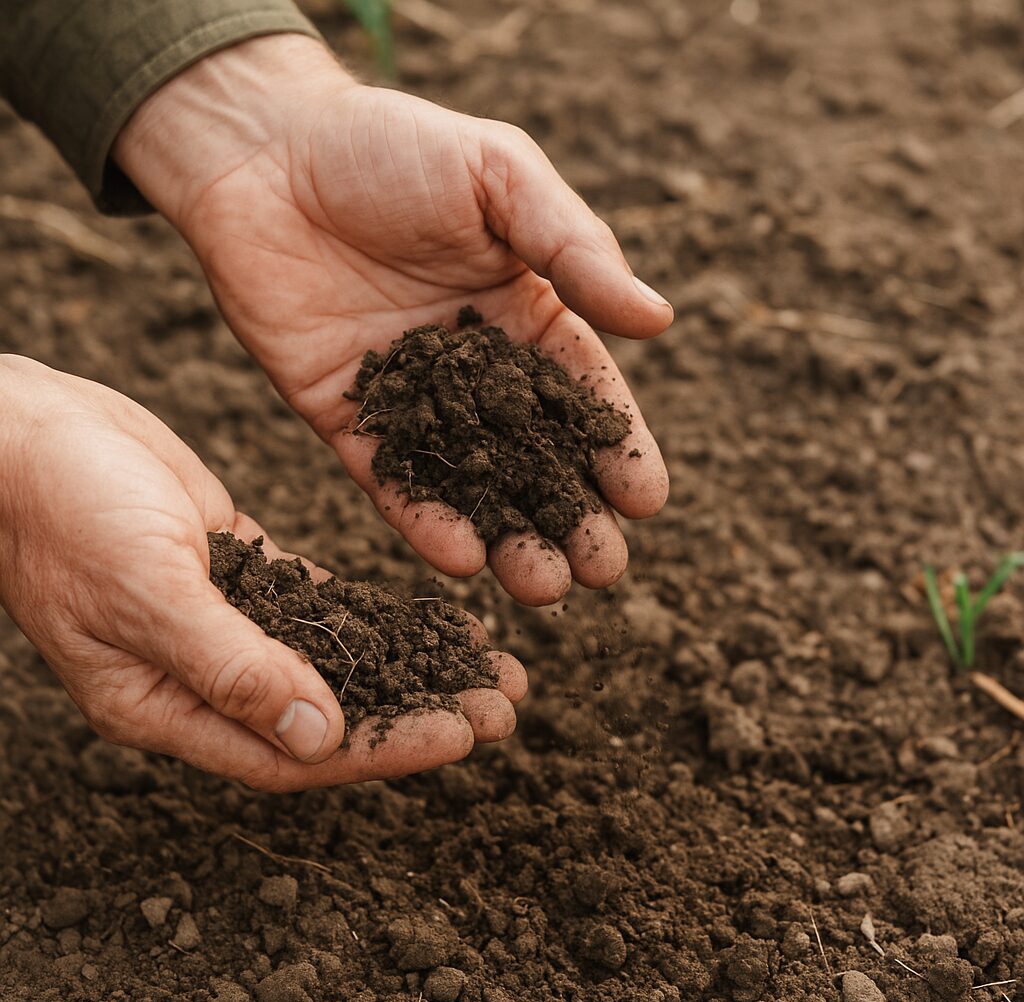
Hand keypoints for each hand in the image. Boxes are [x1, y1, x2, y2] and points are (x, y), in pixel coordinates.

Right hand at [0, 356, 523, 790]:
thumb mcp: (147, 592)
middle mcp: (204, 674)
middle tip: (504, 706)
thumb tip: (320, 736)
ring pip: (335, 660)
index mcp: (166, 705)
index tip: (464, 735)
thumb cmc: (62, 510)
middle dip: (417, 711)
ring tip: (487, 667)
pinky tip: (432, 617)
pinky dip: (375, 616)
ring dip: (410, 665)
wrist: (25, 430)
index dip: (384, 747)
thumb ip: (232, 667)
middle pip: (329, 713)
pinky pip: (320, 605)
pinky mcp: (240, 566)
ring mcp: (225, 621)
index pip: (294, 752)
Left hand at [115, 34, 672, 606]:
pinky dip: (425, 520)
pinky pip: (391, 480)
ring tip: (546, 588)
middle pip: (535, 456)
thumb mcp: (500, 175)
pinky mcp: (348, 418)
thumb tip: (659, 319)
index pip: (584, 394)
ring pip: (471, 483)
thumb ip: (576, 247)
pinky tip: (463, 559)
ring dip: (510, 538)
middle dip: (573, 515)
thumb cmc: (390, 147)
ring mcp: (412, 400)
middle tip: (603, 570)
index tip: (646, 501)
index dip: (617, 447)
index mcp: (526, 311)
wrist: (263, 153)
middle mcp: (476, 368)